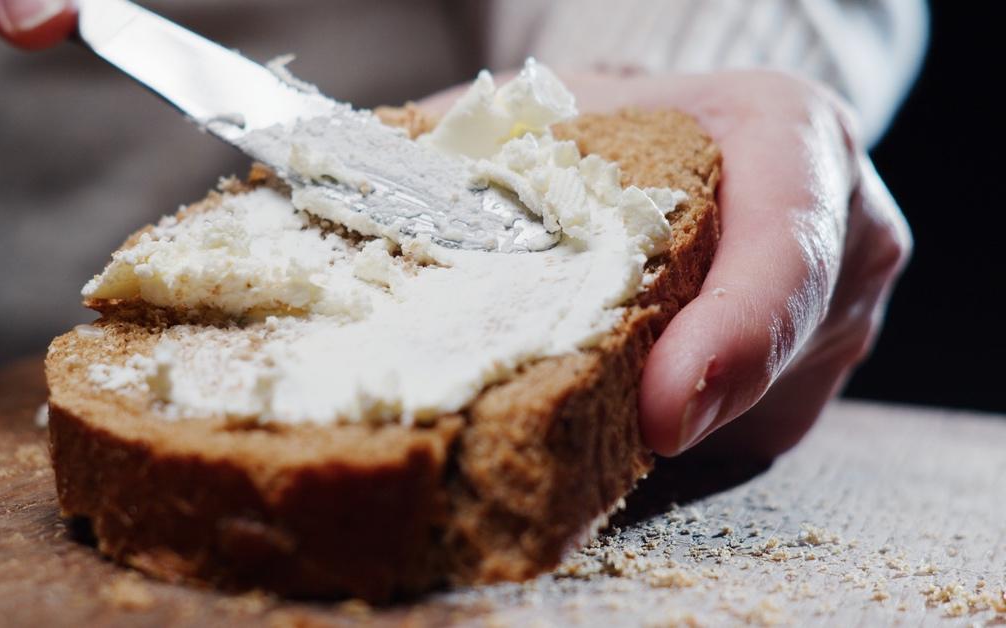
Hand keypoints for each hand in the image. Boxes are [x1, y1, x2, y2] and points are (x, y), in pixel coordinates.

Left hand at [421, 70, 910, 458]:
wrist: (683, 132)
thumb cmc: (614, 119)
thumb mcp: (558, 106)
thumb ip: (480, 147)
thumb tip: (336, 197)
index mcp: (793, 136)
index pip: (788, 245)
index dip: (734, 337)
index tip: (663, 416)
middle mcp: (845, 229)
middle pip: (778, 351)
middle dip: (668, 407)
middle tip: (555, 449)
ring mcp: (839, 317)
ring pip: (759, 412)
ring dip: (657, 431)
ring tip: (557, 428)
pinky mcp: (810, 379)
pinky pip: (744, 435)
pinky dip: (665, 442)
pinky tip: (593, 430)